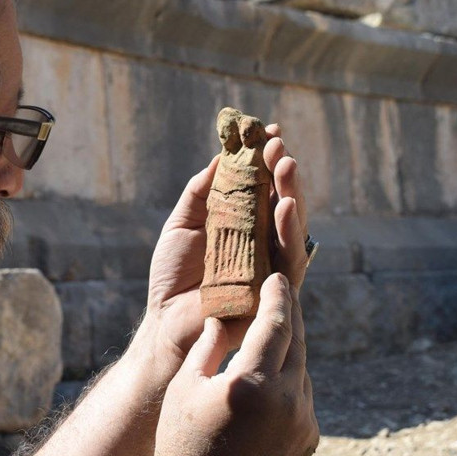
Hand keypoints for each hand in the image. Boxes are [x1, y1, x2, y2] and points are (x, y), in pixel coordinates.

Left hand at [129, 125, 308, 383]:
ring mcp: (269, 265)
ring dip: (291, 193)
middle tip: (279, 145)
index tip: (268, 132)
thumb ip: (200, 194)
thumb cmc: (173, 277)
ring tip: (287, 165)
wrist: (166, 323)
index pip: (260, 188)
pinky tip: (285, 207)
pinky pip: (288, 261)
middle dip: (280, 171)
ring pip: (291, 227)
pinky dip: (288, 233)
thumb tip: (220, 157)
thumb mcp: (181, 226)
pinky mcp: (273, 290)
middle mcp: (261, 242)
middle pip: (279, 202)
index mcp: (241, 226)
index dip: (265, 161)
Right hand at [152, 274, 318, 455]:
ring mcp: (302, 423)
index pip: (276, 323)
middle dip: (289, 312)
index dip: (277, 295)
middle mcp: (286, 401)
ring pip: (301, 368)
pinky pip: (302, 395)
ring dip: (289, 346)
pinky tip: (271, 373)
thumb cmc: (182, 448)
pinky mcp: (308, 439)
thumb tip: (221, 316)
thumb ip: (207, 347)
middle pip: (297, 340)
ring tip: (273, 327)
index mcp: (251, 384)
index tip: (276, 275)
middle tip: (281, 288)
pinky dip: (289, 377)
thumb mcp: (183, 390)